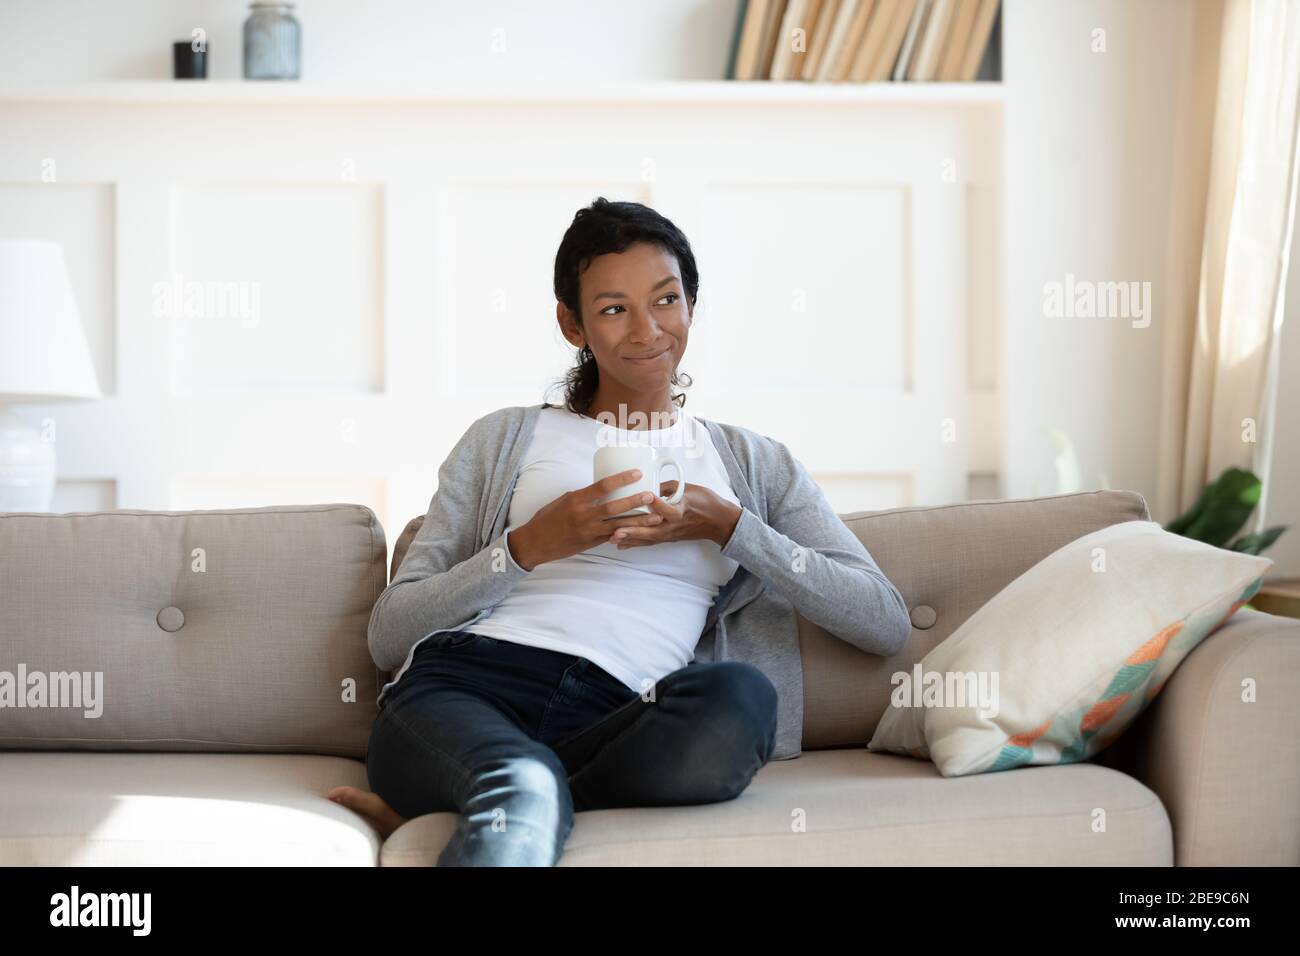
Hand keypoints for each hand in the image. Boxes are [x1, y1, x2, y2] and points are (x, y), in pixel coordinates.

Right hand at [508, 469, 669, 569]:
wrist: (535, 542)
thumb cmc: (547, 518)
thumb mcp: (564, 500)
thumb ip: (584, 496)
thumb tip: (601, 490)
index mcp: (576, 499)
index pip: (602, 486)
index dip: (622, 479)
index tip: (637, 473)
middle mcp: (584, 515)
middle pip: (615, 507)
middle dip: (635, 501)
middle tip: (652, 495)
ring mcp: (588, 531)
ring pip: (618, 525)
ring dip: (638, 521)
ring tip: (656, 516)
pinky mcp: (591, 543)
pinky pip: (612, 537)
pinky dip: (627, 533)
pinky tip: (641, 532)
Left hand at [608, 480, 741, 549]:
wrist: (717, 521)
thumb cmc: (705, 501)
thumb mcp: (688, 489)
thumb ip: (666, 487)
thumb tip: (647, 483)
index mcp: (682, 510)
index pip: (669, 509)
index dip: (658, 503)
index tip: (647, 496)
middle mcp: (675, 525)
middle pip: (653, 530)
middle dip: (634, 530)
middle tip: (616, 530)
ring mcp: (671, 533)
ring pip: (648, 538)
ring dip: (631, 539)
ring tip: (612, 539)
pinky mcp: (668, 538)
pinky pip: (650, 542)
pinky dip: (635, 543)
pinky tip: (621, 545)